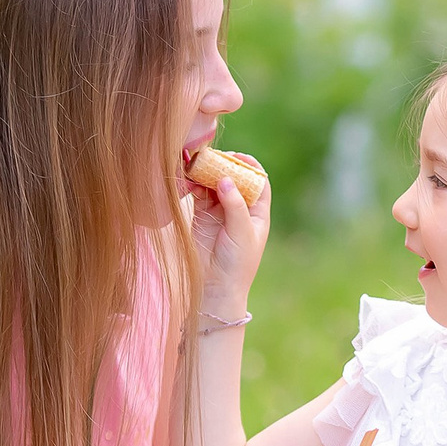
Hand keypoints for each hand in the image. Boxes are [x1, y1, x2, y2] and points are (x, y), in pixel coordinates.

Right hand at [188, 169, 268, 319]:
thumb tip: (226, 179)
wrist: (215, 288)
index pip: (258, 182)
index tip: (237, 157)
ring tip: (197, 167)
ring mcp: (220, 211)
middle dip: (224, 166)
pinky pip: (198, 194)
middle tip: (212, 158)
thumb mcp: (242, 233)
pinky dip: (193, 185)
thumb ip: (234, 205)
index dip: (250, 167)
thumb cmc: (237, 264)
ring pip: (214, 183)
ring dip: (206, 174)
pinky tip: (188, 181)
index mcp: (257, 213)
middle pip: (234, 178)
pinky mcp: (201, 216)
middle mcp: (239, 209)